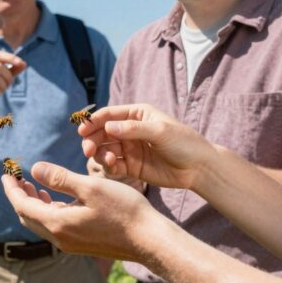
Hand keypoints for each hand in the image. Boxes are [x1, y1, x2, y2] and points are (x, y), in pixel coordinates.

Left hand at [0, 162, 158, 262]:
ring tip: (32, 186)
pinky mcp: (81, 244)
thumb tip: (33, 169)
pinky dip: (49, 211)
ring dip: (34, 204)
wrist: (149, 240)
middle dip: (19, 196)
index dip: (12, 188)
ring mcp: (70, 244)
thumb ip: (60, 178)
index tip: (6, 173)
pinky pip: (55, 227)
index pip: (22, 205)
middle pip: (28, 216)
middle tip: (15, 178)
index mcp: (58, 223)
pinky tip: (55, 199)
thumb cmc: (124, 210)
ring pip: (41, 223)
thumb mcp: (90, 187)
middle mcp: (60, 238)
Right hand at [77, 103, 216, 191]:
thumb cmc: (184, 143)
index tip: (82, 130)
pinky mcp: (131, 166)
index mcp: (136, 114)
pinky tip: (113, 166)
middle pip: (102, 132)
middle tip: (88, 150)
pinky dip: (108, 166)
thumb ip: (133, 129)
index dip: (93, 121)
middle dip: (92, 140)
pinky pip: (113, 165)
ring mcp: (130, 148)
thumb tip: (108, 126)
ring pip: (105, 149)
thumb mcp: (160, 131)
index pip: (109, 114)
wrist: (199, 168)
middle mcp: (129, 130)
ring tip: (107, 159)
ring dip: (99, 153)